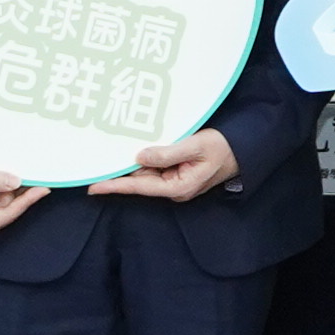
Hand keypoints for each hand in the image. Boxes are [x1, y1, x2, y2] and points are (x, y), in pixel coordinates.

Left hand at [91, 130, 240, 201]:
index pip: (140, 186)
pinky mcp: (176, 174)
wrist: (242, 151)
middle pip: (139, 180)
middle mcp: (173, 189)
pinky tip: (131, 152)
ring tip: (107, 156)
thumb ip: (168, 153)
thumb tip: (139, 157)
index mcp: (178, 187)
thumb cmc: (223, 148)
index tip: (92, 188)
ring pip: (146, 174)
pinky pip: (154, 168)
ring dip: (131, 164)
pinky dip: (143, 160)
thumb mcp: (196, 146)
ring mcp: (174, 182)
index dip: (115, 186)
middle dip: (118, 172)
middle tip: (93, 165)